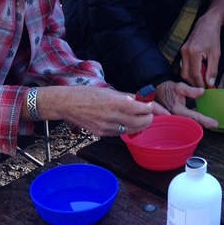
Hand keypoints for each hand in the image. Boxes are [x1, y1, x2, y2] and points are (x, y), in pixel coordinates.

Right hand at [35, 86, 167, 136]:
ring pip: (132, 130)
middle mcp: (112, 116)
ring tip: (146, 120)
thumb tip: (142, 102)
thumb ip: (127, 97)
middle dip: (150, 119)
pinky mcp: (102, 134)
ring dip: (141, 125)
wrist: (68, 104)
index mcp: (114, 101)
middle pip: (140, 122)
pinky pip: (121, 133)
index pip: (141, 108)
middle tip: (154, 115)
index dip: (152, 109)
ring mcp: (107, 127)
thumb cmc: (87, 94)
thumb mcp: (109, 90)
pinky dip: (128, 129)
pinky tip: (131, 124)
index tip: (155, 108)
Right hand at [155, 81, 218, 128]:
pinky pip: (188, 120)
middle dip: (205, 124)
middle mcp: (177, 117)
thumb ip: (191, 90)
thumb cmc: (168, 89)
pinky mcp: (178, 117)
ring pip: (191, 123)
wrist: (158, 90)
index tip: (215, 124)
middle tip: (216, 124)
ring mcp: (177, 118)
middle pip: (194, 123)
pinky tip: (202, 116)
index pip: (194, 117)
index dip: (205, 120)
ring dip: (201, 122)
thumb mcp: (179, 87)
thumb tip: (202, 92)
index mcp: (178, 110)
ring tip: (211, 121)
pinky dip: (196, 119)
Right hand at [180, 11, 223, 88]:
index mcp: (193, 52)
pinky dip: (191, 71)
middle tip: (204, 88)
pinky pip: (185, 65)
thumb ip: (213, 70)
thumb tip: (210, 83)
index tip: (207, 89)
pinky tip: (199, 73)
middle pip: (186, 75)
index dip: (201, 83)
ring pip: (184, 71)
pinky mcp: (183, 50)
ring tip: (202, 81)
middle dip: (195, 83)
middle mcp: (185, 52)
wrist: (207, 23)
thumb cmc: (213, 37)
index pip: (195, 74)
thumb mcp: (216, 54)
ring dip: (192, 78)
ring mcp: (182, 51)